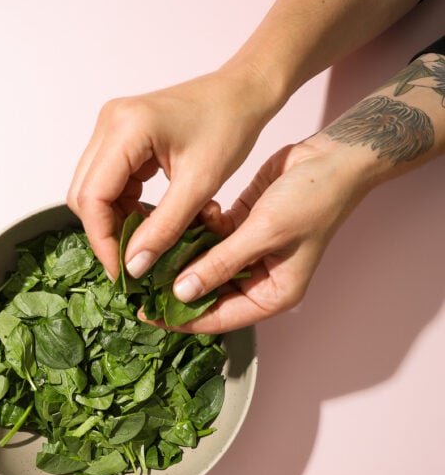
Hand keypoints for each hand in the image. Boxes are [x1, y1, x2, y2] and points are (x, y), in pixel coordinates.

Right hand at [67, 62, 282, 279]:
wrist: (242, 93)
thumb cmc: (230, 127)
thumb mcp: (200, 185)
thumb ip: (164, 228)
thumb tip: (134, 266)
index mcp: (126, 128)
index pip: (93, 196)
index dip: (102, 240)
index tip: (122, 271)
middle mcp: (109, 123)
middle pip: (85, 194)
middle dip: (105, 232)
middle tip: (132, 261)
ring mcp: (111, 127)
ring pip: (93, 189)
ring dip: (113, 220)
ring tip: (143, 242)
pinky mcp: (119, 135)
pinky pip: (107, 180)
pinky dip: (122, 205)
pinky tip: (147, 219)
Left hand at [154, 134, 371, 332]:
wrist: (335, 157)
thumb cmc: (313, 198)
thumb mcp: (264, 233)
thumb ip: (221, 263)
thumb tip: (182, 293)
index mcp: (272, 294)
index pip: (218, 318)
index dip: (181, 318)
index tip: (144, 312)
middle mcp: (259, 279)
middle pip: (207, 293)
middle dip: (175, 282)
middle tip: (139, 273)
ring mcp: (249, 253)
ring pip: (204, 262)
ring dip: (184, 251)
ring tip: (157, 240)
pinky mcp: (242, 228)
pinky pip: (210, 236)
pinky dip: (199, 226)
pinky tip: (196, 211)